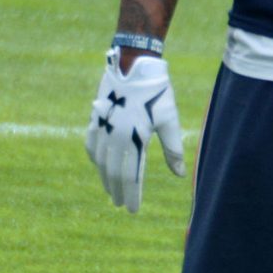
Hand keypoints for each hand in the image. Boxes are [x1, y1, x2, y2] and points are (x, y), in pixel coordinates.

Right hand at [85, 48, 183, 212]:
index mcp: (134, 138)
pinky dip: (95, 159)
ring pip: (100, 161)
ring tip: (111, 191)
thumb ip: (173, 149)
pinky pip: (91, 145)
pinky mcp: (96, 117)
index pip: (131, 175)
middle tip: (122, 206)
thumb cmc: (156, 91)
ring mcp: (102, 127)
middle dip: (118, 191)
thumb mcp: (169, 118)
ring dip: (105, 178)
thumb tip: (180, 175)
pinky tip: (99, 165)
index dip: (132, 194)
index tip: (132, 210)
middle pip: (114, 172)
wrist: (133, 62)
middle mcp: (114, 136)